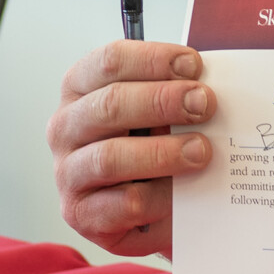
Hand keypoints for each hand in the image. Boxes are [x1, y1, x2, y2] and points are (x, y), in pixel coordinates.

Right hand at [47, 41, 215, 255]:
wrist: (152, 212)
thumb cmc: (155, 148)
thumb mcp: (161, 114)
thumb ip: (176, 94)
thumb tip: (208, 88)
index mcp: (81, 88)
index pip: (109, 62)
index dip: (153, 60)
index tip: (193, 66)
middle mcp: (66, 126)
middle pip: (110, 104)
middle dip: (163, 100)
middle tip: (204, 104)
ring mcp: (68, 171)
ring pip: (111, 156)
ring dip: (163, 151)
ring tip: (201, 150)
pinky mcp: (82, 213)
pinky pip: (123, 203)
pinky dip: (159, 197)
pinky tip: (182, 194)